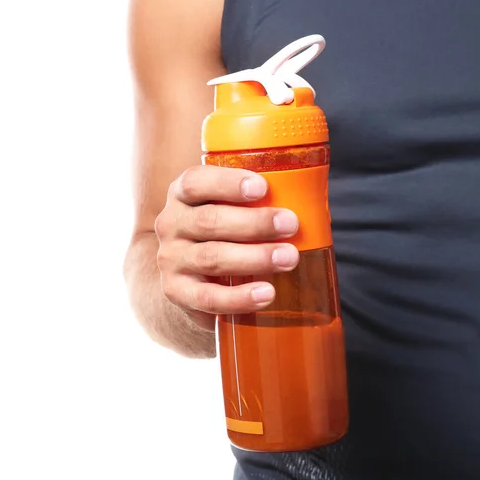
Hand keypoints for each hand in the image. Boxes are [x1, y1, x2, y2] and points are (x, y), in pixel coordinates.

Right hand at [155, 165, 299, 329]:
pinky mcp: (176, 292)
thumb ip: (253, 199)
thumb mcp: (227, 208)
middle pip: (209, 221)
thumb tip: (308, 193)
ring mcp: (171, 259)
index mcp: (182, 194)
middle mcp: (171, 223)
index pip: (196, 182)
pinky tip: (266, 293)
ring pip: (212, 257)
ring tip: (289, 257)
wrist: (190, 278)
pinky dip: (239, 297)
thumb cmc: (223, 233)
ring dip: (254, 257)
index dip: (227, 183)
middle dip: (254, 223)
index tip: (262, 188)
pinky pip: (208, 297)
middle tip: (290, 224)